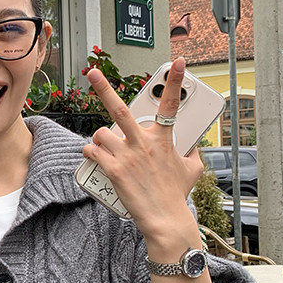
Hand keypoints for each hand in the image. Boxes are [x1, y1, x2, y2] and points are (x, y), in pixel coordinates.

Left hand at [81, 57, 202, 244]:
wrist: (164, 219)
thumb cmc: (176, 196)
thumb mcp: (192, 170)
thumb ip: (191, 153)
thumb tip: (192, 145)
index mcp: (163, 139)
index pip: (171, 105)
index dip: (175, 82)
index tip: (176, 63)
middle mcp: (143, 143)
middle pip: (119, 109)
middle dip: (103, 88)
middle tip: (92, 72)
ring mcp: (126, 155)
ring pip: (101, 133)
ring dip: (99, 138)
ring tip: (105, 147)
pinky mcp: (113, 169)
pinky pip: (92, 151)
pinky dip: (90, 151)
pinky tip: (94, 155)